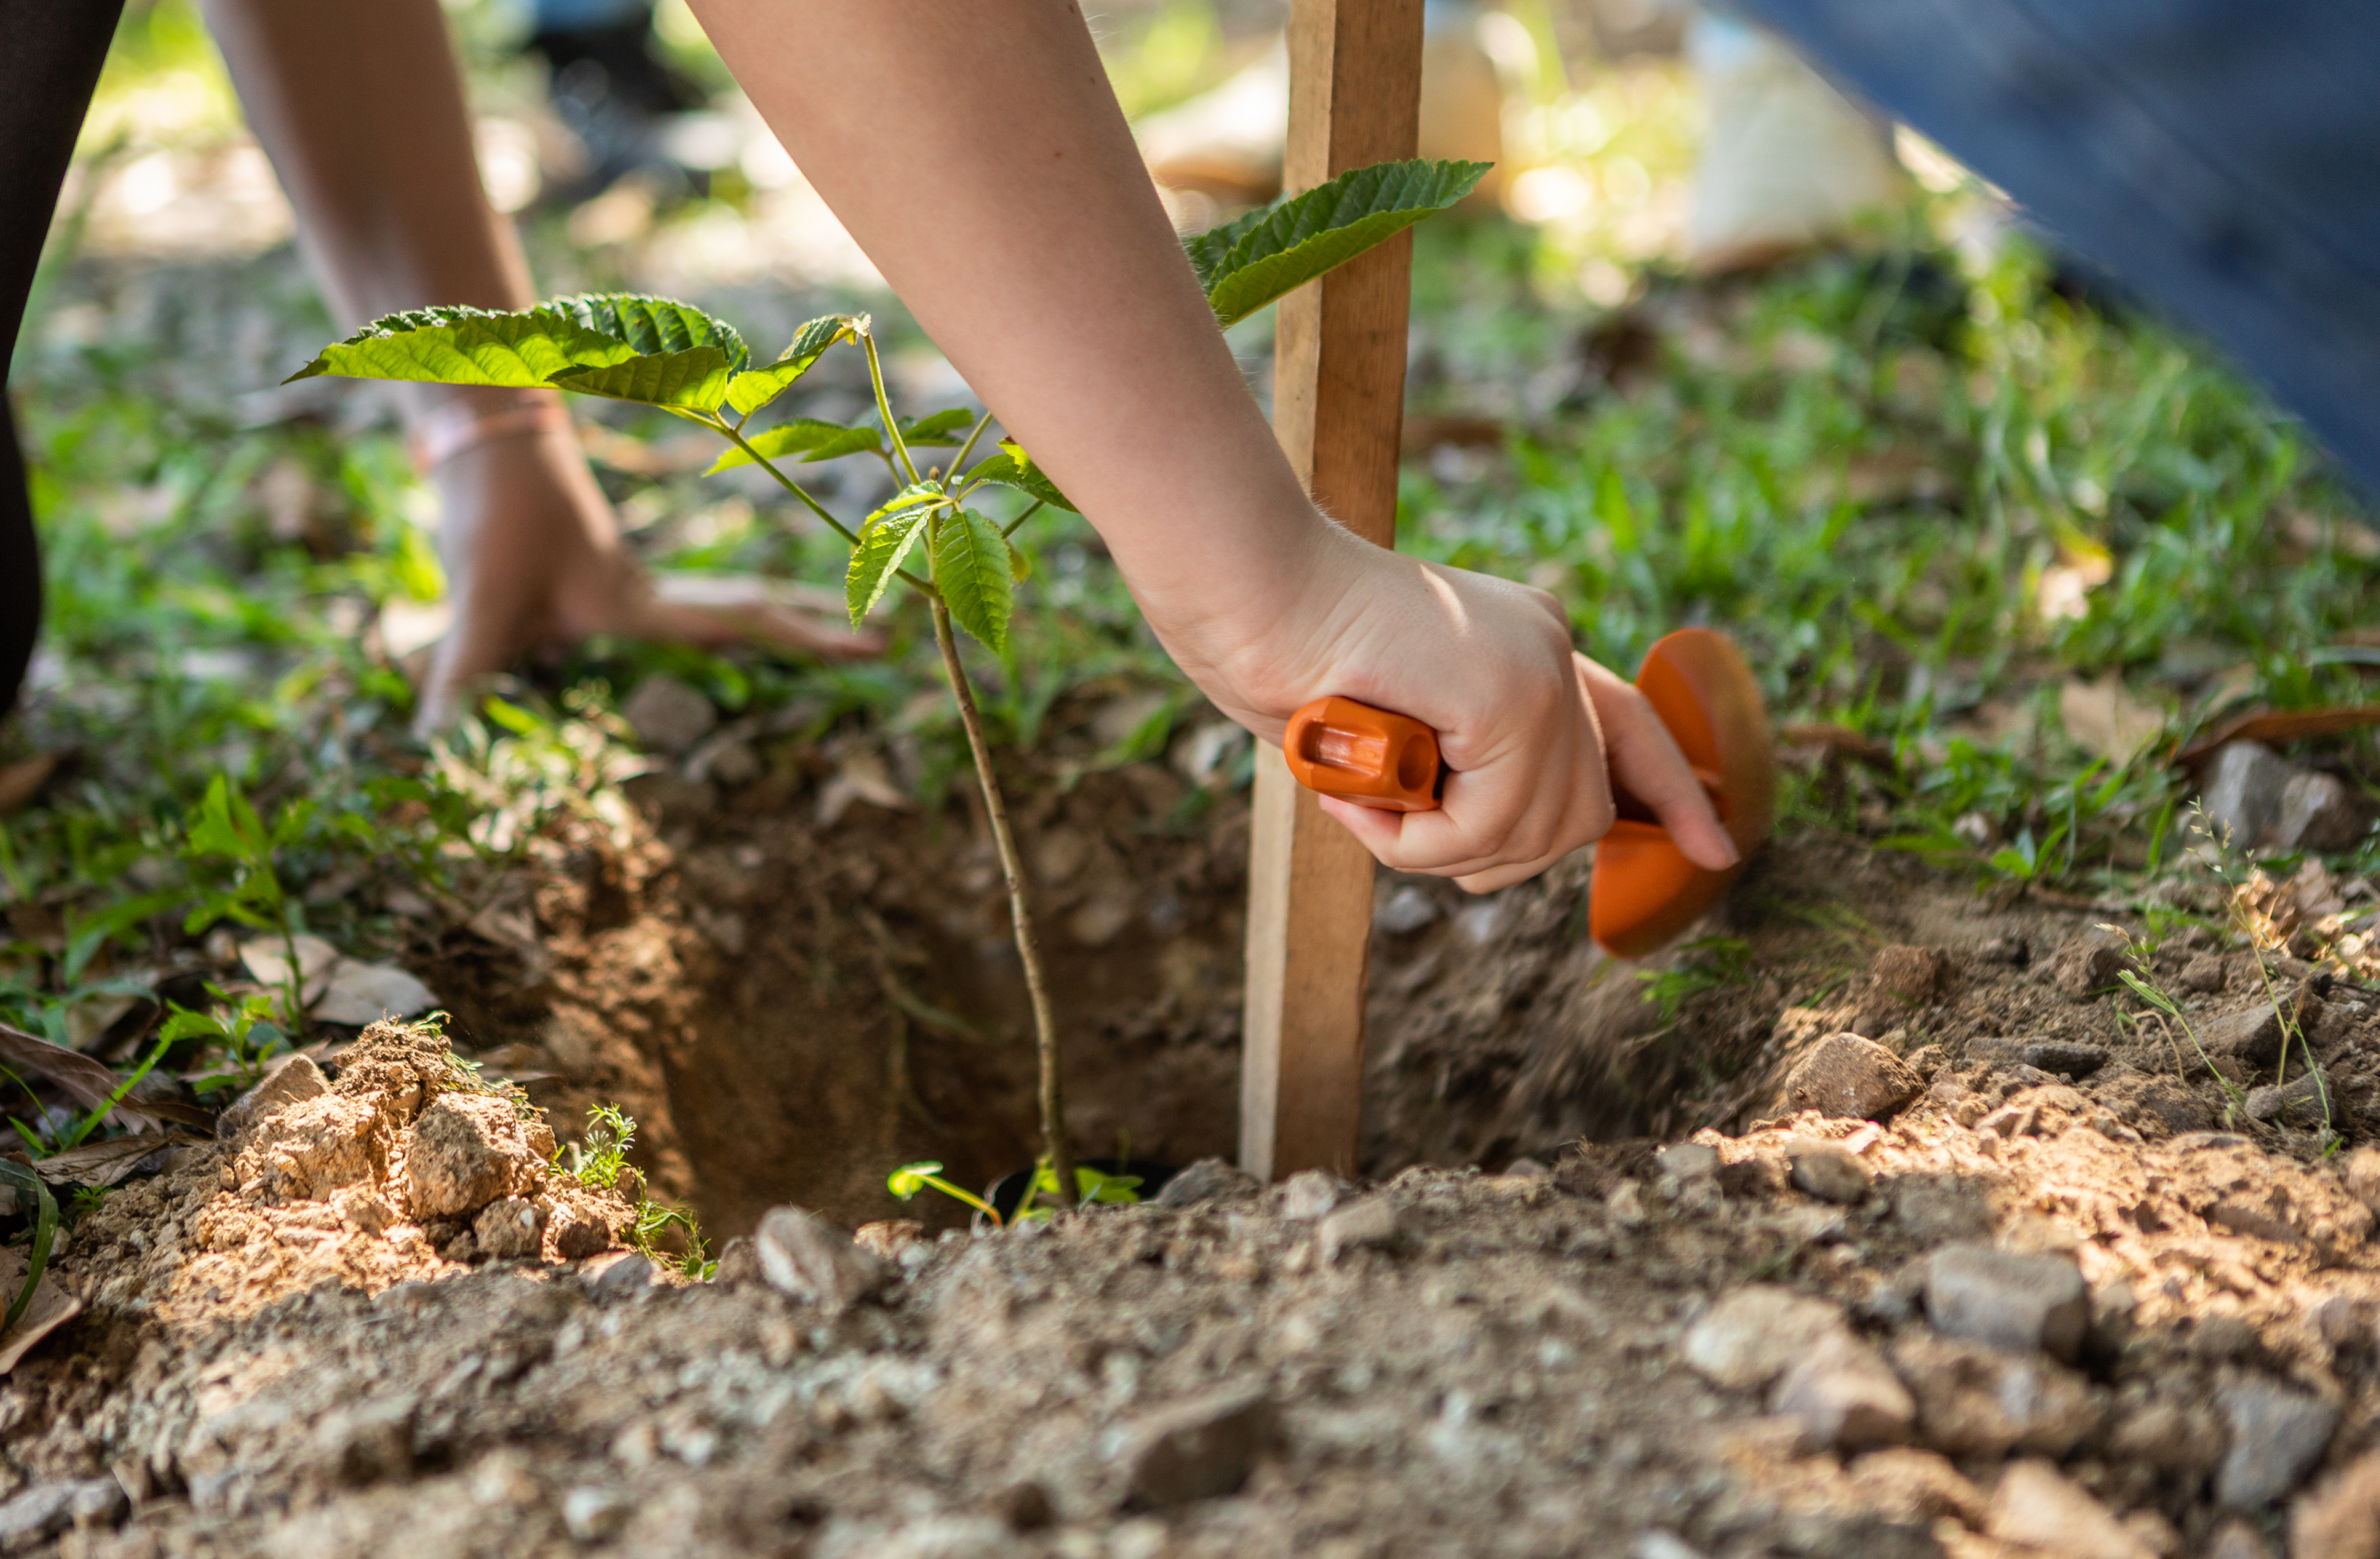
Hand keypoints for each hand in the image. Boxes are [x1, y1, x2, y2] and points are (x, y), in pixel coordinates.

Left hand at [415, 421, 881, 731]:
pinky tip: (731, 643)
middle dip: (817, 630)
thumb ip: (462, 676)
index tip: (871, 644)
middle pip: (753, 611)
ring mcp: (630, 589)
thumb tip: (436, 752)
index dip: (808, 641)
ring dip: (780, 623)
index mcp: (640, 604)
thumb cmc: (489, 516)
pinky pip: (678, 613)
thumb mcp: (477, 602)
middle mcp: (649, 596)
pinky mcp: (598, 587)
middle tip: (886, 643)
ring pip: (724, 606)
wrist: (479, 440)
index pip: (741, 625)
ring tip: (841, 639)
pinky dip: (721, 626)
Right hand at [1146, 520, 1738, 892]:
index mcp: (1527, 644)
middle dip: (1484, 851)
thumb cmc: (1276, 649)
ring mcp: (1539, 671)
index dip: (1673, 792)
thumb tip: (1490, 847)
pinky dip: (1414, 840)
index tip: (1718, 851)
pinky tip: (1359, 793)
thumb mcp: (1384, 724)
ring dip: (1433, 848)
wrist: (1241, 587)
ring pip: (1532, 834)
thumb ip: (1451, 765)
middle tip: (1382, 822)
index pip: (1630, 726)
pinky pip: (1485, 828)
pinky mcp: (1509, 699)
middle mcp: (1551, 649)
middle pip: (1575, 815)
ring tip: (1359, 799)